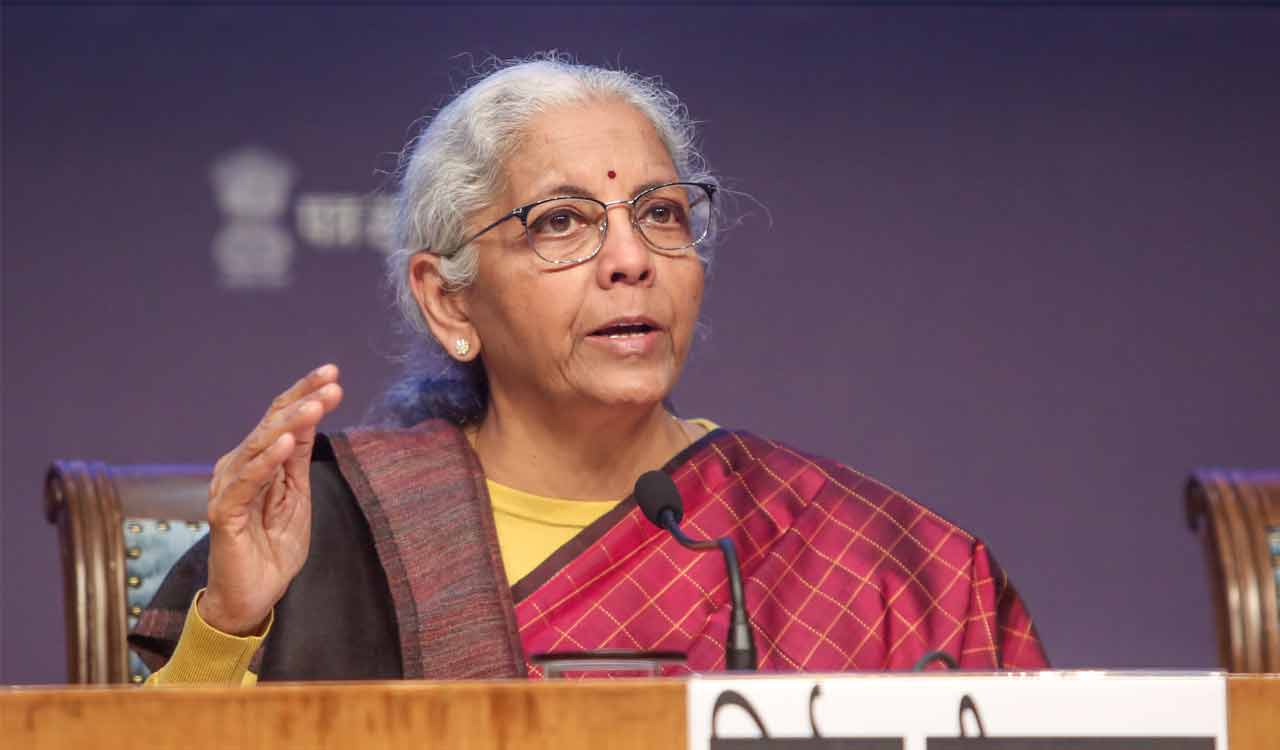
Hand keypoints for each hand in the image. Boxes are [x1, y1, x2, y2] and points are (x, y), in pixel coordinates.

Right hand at [199, 364, 343, 635]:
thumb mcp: (297, 497)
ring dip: (290, 424)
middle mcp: (238, 467)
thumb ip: (298, 460)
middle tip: (332, 384)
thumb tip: (311, 417)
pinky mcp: (224, 513)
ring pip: (259, 446)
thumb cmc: (272, 548)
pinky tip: (288, 443)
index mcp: (257, 461)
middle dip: (303, 401)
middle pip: (271, 423)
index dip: (304, 394)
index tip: (333, 374)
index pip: (281, 418)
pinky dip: (266, 460)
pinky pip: (246, 481)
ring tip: (315, 406)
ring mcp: (229, 488)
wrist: (253, 597)